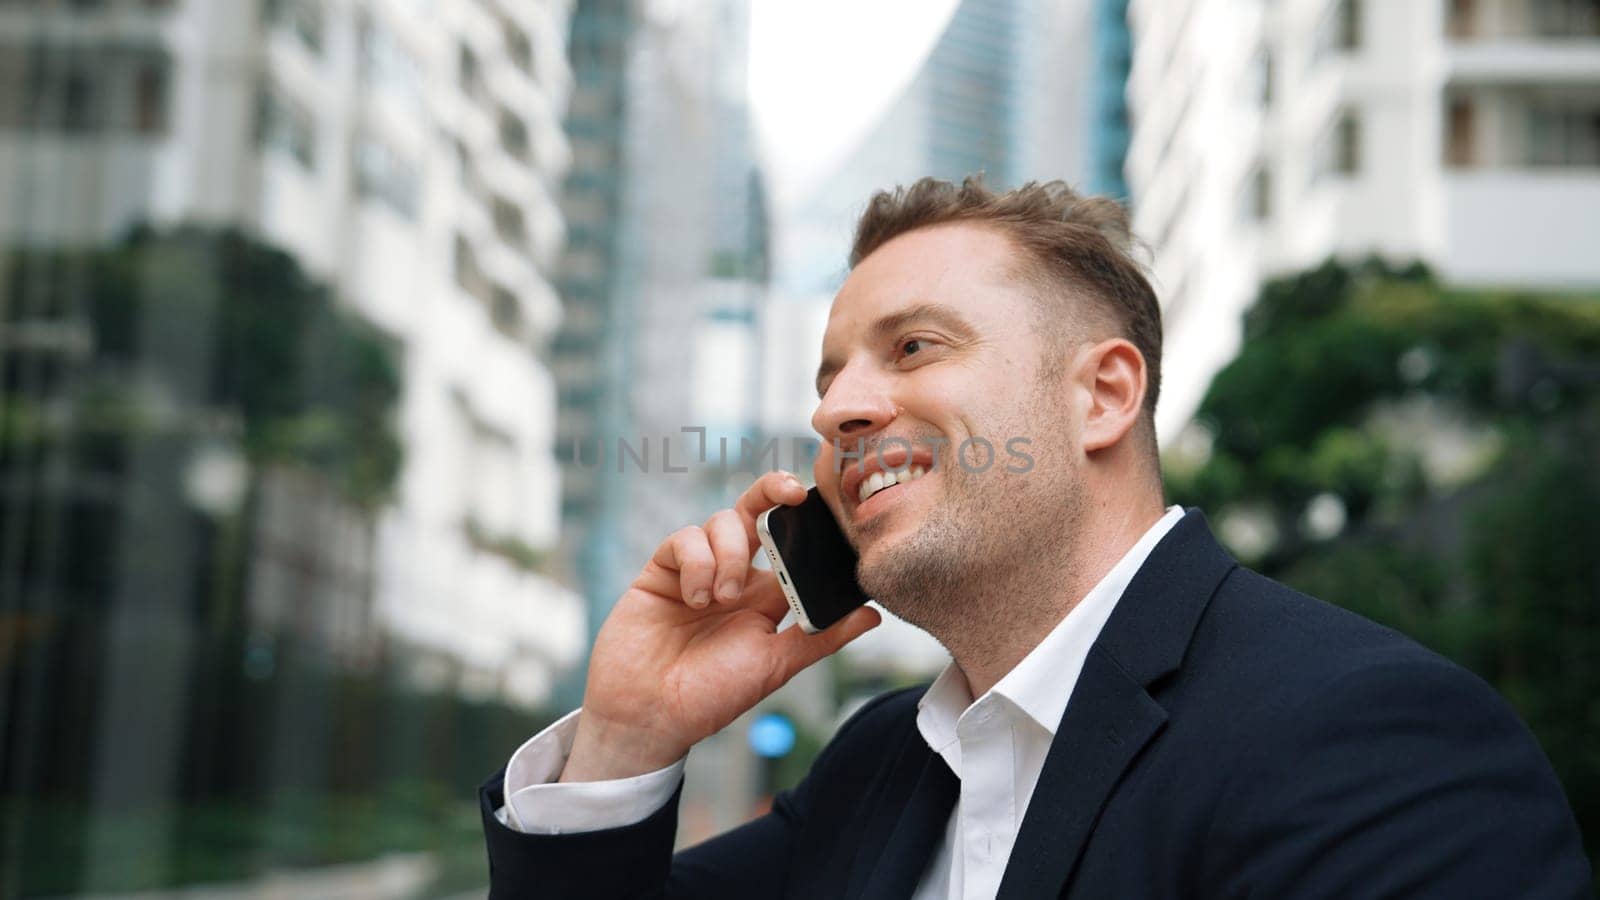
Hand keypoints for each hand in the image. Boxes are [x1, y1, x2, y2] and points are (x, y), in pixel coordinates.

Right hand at [560, 471, 881, 782]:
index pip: (790, 542)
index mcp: (765, 596)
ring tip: (722, 599)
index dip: (804, 520)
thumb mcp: (776, 666)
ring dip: (728, 554)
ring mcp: (695, 569)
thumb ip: (821, 638)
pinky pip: (683, 539)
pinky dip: (696, 562)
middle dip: (772, 491)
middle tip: (791, 494)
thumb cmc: (711, 696)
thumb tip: (874, 616)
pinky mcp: (661, 570)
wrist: (649, 716)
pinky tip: (695, 599)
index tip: (822, 507)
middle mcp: (733, 575)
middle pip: (755, 512)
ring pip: (721, 521)